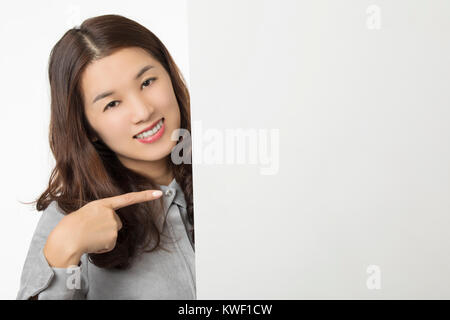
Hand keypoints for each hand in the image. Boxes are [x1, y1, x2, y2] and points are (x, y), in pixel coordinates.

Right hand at [44, 189, 162, 266]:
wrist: (66, 239)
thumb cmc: (70, 227)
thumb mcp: (85, 213)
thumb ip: (100, 214)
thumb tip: (109, 225)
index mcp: (102, 204)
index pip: (128, 198)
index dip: (144, 196)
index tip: (159, 194)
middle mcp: (110, 213)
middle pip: (116, 223)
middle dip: (106, 228)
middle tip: (90, 230)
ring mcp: (112, 225)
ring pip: (113, 234)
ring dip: (102, 238)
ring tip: (89, 236)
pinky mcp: (113, 238)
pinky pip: (110, 244)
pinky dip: (101, 246)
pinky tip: (92, 243)